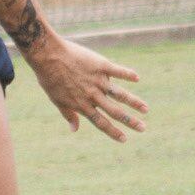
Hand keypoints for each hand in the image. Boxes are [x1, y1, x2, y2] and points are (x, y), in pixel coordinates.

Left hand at [29, 37, 147, 141]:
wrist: (48, 56)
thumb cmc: (50, 78)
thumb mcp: (57, 100)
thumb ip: (68, 114)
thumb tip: (75, 130)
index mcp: (82, 105)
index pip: (100, 122)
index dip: (113, 132)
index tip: (124, 139)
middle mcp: (92, 95)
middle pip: (115, 111)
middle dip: (130, 121)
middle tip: (143, 128)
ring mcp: (97, 80)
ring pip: (120, 94)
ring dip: (134, 102)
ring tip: (146, 109)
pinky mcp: (100, 65)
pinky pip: (117, 71)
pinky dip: (127, 74)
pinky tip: (137, 78)